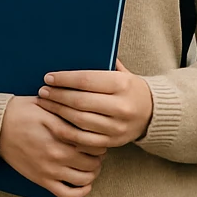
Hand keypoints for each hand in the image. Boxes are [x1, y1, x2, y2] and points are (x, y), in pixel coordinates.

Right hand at [0, 96, 106, 196]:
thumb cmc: (22, 112)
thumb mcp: (48, 105)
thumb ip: (69, 111)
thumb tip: (90, 113)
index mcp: (61, 133)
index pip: (94, 141)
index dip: (101, 139)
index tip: (98, 135)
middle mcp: (57, 154)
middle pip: (93, 161)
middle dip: (99, 156)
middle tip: (97, 150)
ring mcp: (50, 170)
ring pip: (84, 179)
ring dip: (92, 173)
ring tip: (91, 164)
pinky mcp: (42, 180)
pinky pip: (67, 194)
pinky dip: (80, 192)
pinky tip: (84, 184)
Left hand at [35, 60, 154, 148]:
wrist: (153, 114)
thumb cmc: (131, 89)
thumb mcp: (124, 73)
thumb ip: (104, 65)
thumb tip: (74, 54)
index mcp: (123, 85)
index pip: (87, 80)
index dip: (65, 79)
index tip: (49, 77)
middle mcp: (121, 106)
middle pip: (80, 101)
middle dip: (57, 95)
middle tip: (43, 91)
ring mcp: (116, 126)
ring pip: (79, 121)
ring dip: (58, 112)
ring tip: (46, 104)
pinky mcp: (112, 142)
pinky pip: (83, 140)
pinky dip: (66, 132)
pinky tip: (55, 124)